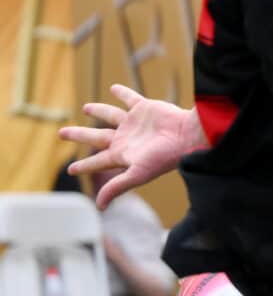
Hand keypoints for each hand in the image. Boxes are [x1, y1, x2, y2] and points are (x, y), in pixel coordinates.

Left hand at [59, 83, 204, 205]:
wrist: (187, 135)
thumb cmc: (165, 157)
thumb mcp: (138, 174)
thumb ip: (117, 187)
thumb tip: (99, 206)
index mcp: (122, 154)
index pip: (97, 161)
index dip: (84, 165)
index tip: (70, 169)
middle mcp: (126, 138)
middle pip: (96, 137)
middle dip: (79, 135)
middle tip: (61, 133)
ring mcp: (134, 123)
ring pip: (109, 115)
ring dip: (98, 110)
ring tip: (86, 108)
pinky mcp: (144, 108)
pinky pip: (129, 98)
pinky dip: (121, 93)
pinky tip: (113, 88)